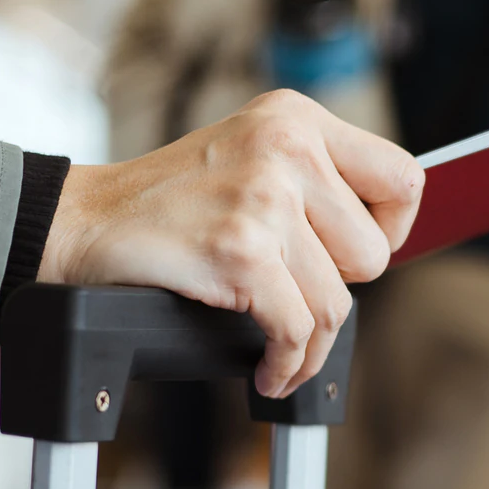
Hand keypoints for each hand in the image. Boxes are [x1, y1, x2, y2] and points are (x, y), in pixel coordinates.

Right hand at [40, 90, 422, 397]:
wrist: (84, 221)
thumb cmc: (171, 202)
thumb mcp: (251, 157)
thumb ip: (315, 183)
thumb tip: (388, 242)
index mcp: (297, 118)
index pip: (403, 178)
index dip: (393, 228)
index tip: (355, 253)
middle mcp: (288, 148)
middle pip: (374, 254)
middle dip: (339, 287)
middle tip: (293, 288)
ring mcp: (264, 198)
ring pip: (337, 303)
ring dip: (311, 342)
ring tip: (283, 348)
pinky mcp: (240, 251)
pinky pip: (297, 331)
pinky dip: (287, 365)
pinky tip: (271, 370)